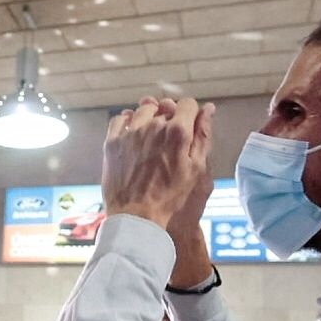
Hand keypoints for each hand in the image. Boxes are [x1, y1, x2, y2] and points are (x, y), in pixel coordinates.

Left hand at [103, 97, 213, 226]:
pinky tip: (132, 135)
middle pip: (164, 106)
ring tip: (150, 137)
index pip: (188, 104)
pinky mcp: (113, 141)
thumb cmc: (170, 197)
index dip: (190, 114)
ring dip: (149, 117)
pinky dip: (127, 122)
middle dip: (169, 116)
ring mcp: (131, 132)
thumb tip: (208, 109)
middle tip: (168, 137)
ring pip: (142, 109)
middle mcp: (154, 126)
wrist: (137, 216)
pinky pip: (120, 119)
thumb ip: (203, 136)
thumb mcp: (197, 169)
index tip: (187, 125)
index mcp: (178, 131)